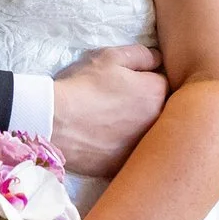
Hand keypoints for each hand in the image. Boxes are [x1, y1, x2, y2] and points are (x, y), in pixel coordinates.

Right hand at [50, 44, 167, 176]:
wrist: (55, 122)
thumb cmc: (82, 85)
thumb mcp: (110, 57)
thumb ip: (141, 55)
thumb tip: (158, 60)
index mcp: (156, 92)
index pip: (164, 83)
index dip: (146, 80)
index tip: (129, 83)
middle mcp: (156, 121)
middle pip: (160, 110)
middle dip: (146, 105)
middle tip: (119, 102)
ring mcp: (142, 146)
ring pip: (146, 133)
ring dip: (136, 127)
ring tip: (110, 122)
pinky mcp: (125, 164)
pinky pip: (130, 153)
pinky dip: (122, 147)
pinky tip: (105, 140)